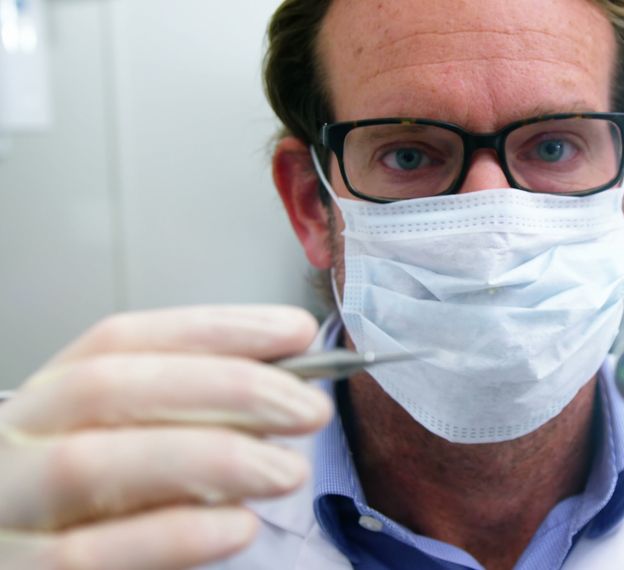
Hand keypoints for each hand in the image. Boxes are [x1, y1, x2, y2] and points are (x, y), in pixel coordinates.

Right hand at [0, 306, 331, 569]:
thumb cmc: (84, 521)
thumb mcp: (125, 455)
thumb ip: (185, 419)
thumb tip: (285, 385)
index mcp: (42, 405)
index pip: (120, 341)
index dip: (213, 329)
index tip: (296, 331)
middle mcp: (11, 446)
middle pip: (107, 389)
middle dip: (224, 388)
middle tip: (309, 408)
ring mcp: (6, 511)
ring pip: (92, 466)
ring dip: (208, 459)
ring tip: (289, 471)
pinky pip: (88, 554)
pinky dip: (173, 534)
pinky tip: (239, 526)